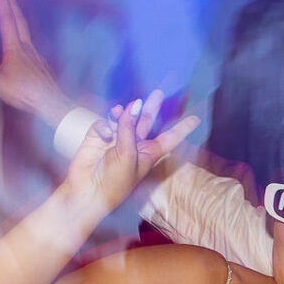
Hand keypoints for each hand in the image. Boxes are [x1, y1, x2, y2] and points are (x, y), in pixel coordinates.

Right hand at [0, 0, 76, 125]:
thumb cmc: (25, 93)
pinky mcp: (40, 64)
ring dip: (19, 16)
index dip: (2, 0)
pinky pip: (32, 43)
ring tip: (15, 7)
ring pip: (27, 30)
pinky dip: (25, 34)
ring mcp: (36, 55)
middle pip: (19, 20)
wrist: (52, 103)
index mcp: (15, 48)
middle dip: (11, 2)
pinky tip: (25, 41)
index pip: (7, 19)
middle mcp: (27, 47)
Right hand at [63, 90, 200, 215]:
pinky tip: (105, 132)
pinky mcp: (98, 137)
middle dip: (151, 107)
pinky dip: (105, 124)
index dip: (181, 128)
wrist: (87, 191)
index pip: (169, 138)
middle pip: (146, 121)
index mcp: (148, 154)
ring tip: (124, 110)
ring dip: (125, 112)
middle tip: (158, 93)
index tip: (195, 119)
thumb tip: (131, 106)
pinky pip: (105, 123)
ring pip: (124, 118)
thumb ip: (129, 129)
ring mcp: (115, 140)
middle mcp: (134, 145)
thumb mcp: (128, 156)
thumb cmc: (114, 182)